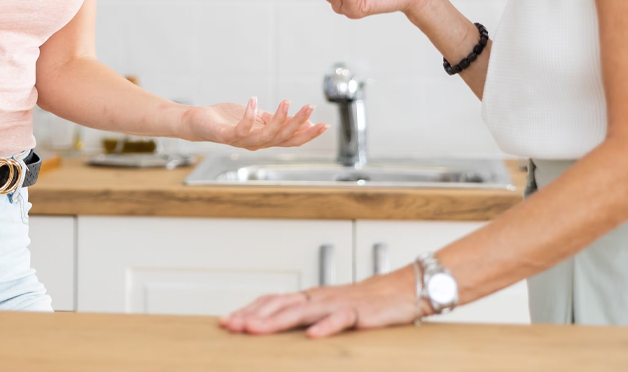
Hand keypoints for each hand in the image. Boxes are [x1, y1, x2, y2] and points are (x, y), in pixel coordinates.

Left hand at [180, 98, 326, 149]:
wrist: (199, 122)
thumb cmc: (228, 119)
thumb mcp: (257, 117)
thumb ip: (276, 120)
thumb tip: (301, 120)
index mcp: (265, 138)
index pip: (292, 139)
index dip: (308, 134)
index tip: (325, 124)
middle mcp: (256, 143)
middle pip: (283, 138)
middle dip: (298, 124)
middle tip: (310, 107)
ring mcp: (241, 141)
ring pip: (266, 136)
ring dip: (279, 120)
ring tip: (287, 102)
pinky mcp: (226, 135)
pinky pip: (241, 129)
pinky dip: (249, 116)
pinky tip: (255, 101)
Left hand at [220, 267, 422, 337]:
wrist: (402, 290)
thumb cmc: (365, 302)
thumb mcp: (329, 310)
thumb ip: (305, 317)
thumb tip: (276, 327)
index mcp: (309, 297)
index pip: (272, 301)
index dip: (248, 310)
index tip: (225, 322)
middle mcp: (318, 297)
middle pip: (279, 304)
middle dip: (252, 315)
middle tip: (230, 326)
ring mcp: (337, 303)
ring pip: (301, 311)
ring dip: (276, 320)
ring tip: (255, 329)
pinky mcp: (359, 312)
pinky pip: (340, 319)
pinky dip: (325, 327)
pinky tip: (311, 337)